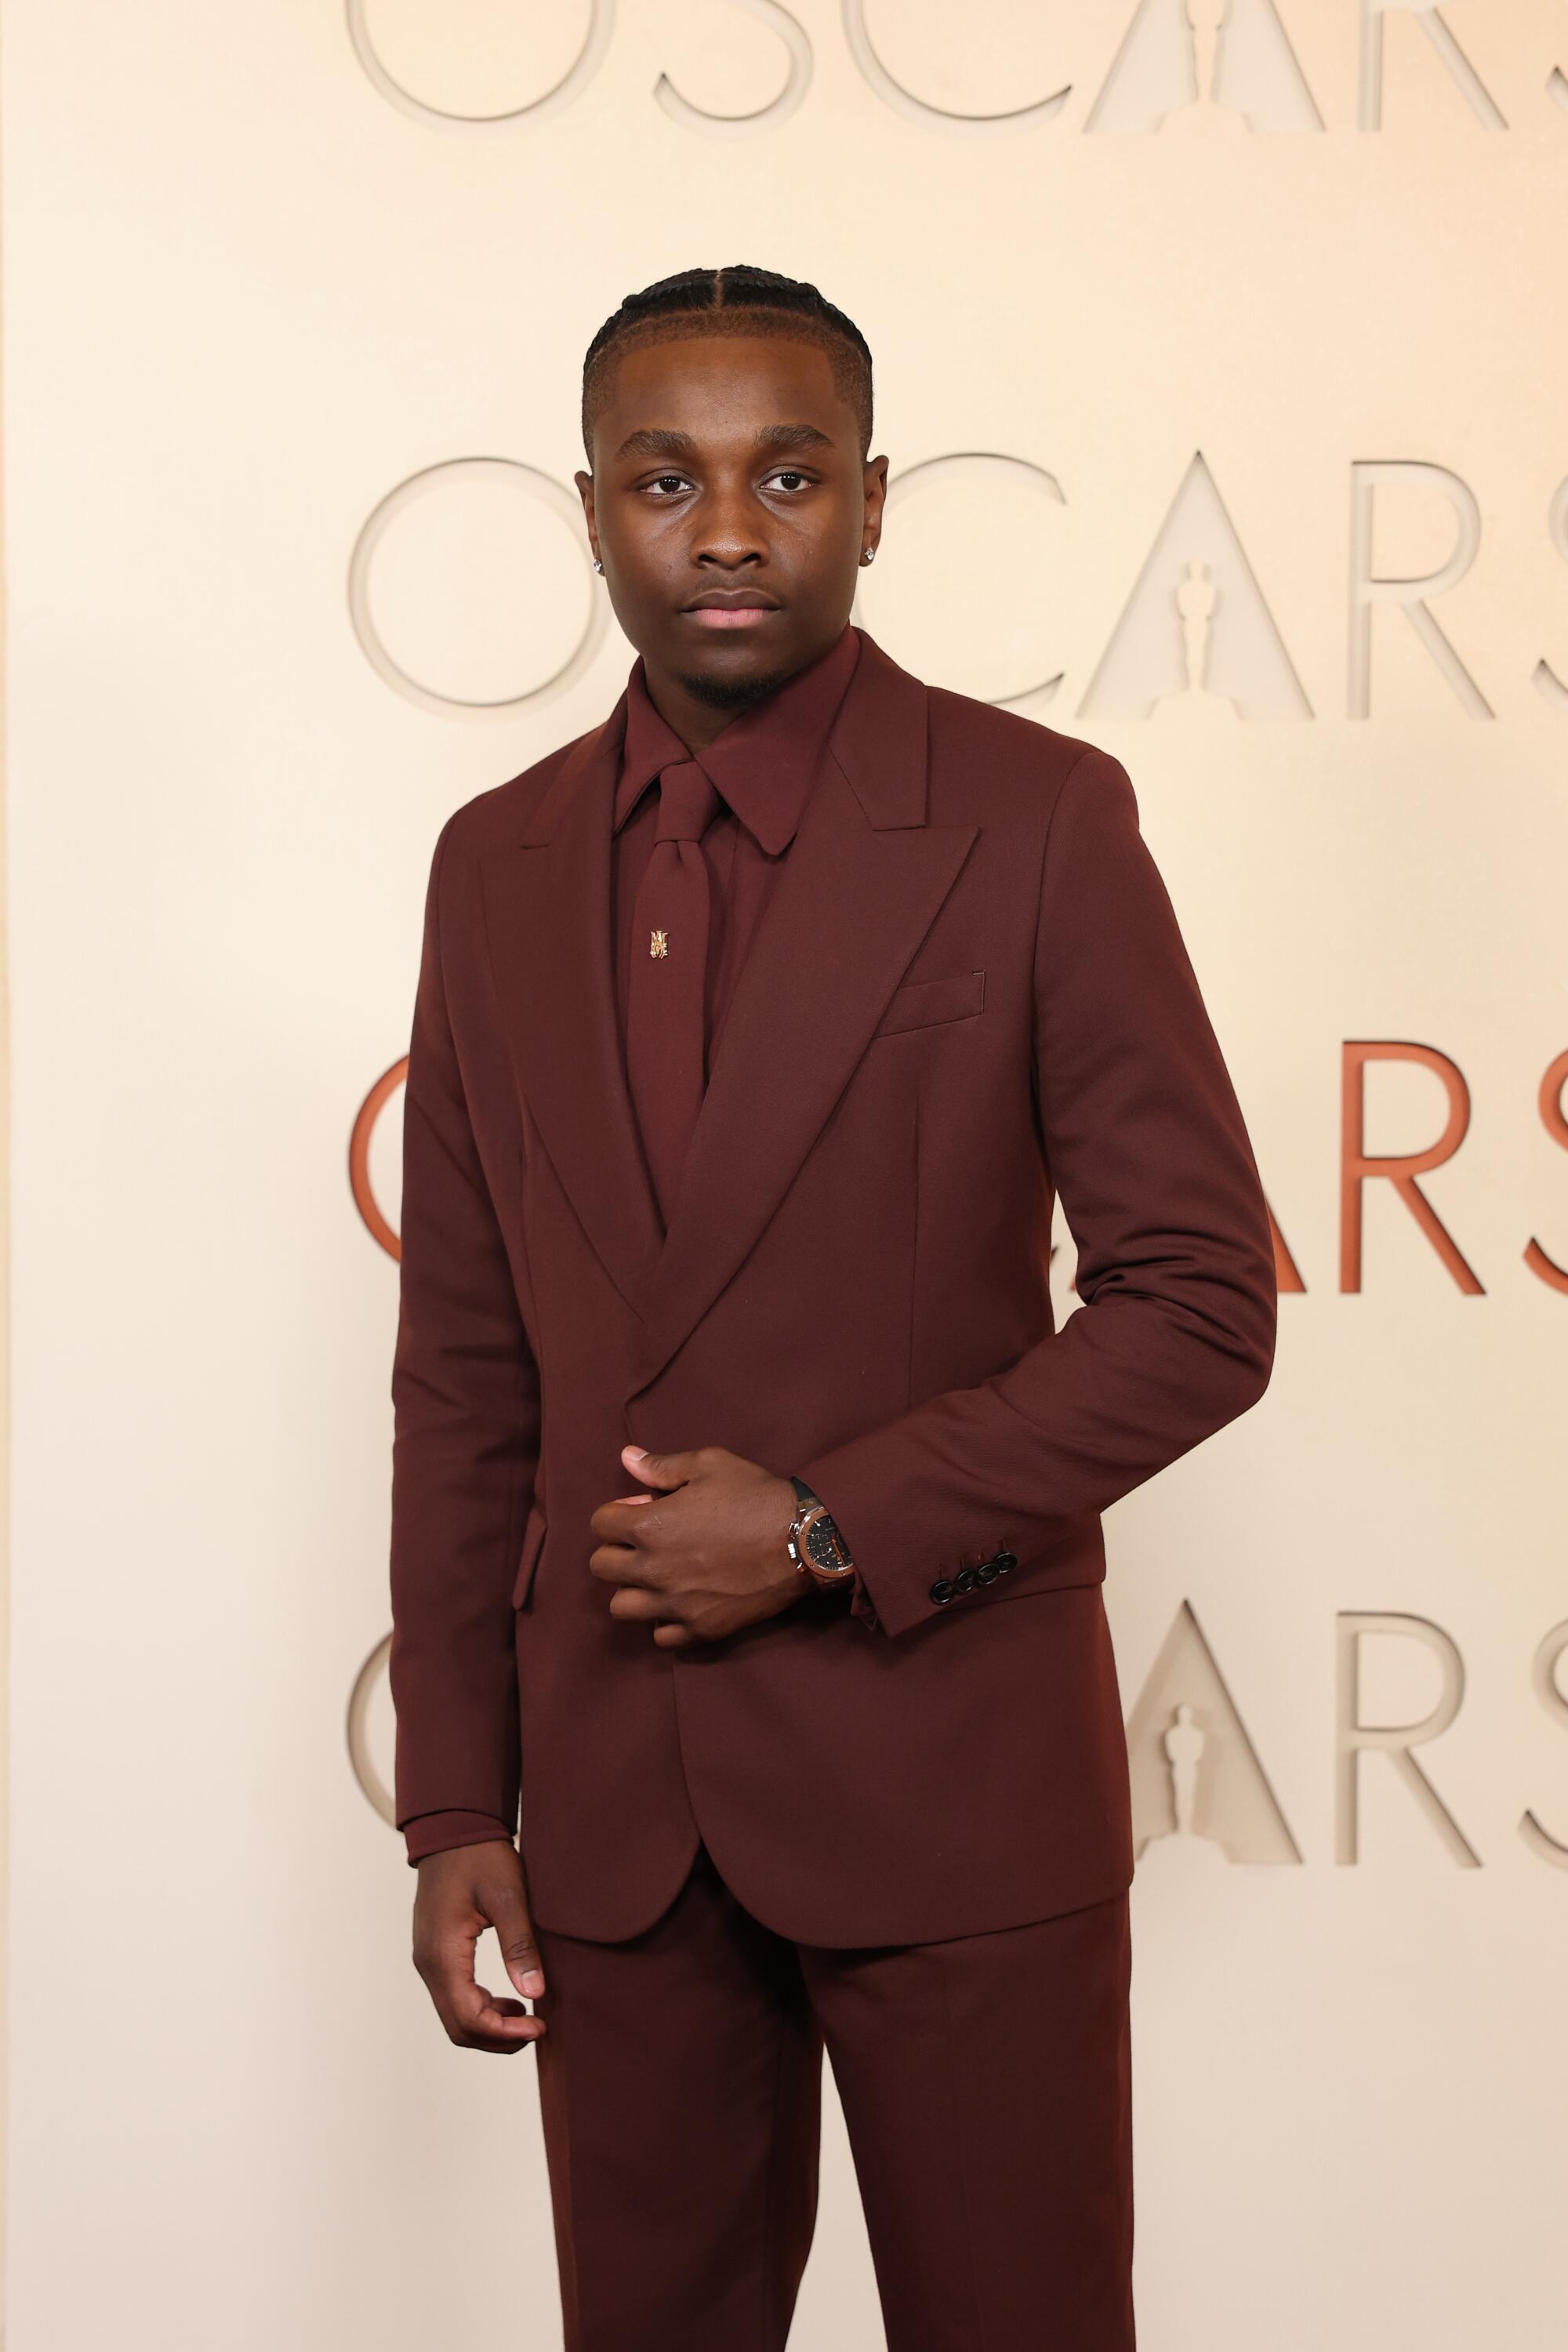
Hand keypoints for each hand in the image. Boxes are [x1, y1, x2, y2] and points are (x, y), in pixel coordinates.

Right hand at [411, 1840, 546, 2054]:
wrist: (453, 1829)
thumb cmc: (481, 1857)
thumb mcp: (509, 1897)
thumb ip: (520, 1945)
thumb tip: (534, 1993)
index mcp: (443, 1954)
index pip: (468, 2018)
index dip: (505, 2033)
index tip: (539, 2027)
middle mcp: (428, 1964)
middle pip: (458, 2027)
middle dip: (497, 2038)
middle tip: (536, 2029)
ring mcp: (427, 1959)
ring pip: (453, 2015)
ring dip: (489, 2025)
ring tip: (527, 2016)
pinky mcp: (434, 1953)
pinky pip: (453, 1995)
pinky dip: (479, 2007)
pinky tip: (509, 1997)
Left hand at [588, 1445, 802, 1648]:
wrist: (803, 1541)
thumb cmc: (755, 1496)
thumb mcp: (710, 1464)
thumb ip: (662, 1466)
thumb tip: (626, 1458)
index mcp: (649, 1526)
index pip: (599, 1524)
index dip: (618, 1512)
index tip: (644, 1509)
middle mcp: (653, 1569)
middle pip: (602, 1567)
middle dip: (618, 1549)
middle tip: (647, 1542)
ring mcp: (675, 1604)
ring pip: (621, 1607)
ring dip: (633, 1589)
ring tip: (658, 1576)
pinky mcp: (700, 1629)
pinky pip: (660, 1636)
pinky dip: (664, 1621)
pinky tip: (681, 1602)